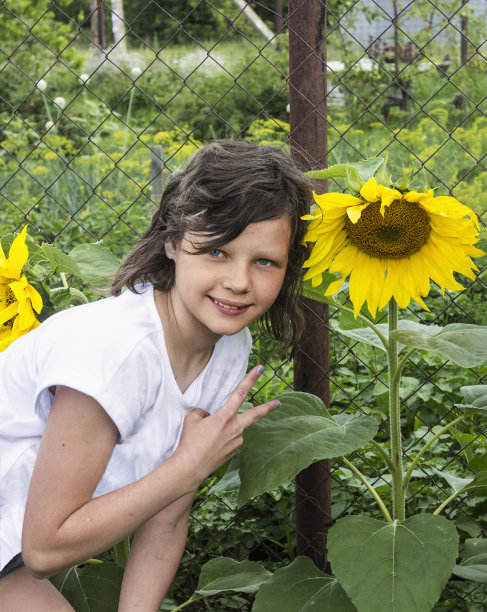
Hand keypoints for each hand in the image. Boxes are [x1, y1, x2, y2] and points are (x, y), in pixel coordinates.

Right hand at [174, 366, 277, 483]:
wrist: (189, 468)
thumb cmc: (189, 442)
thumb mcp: (192, 419)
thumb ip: (203, 412)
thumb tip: (209, 416)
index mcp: (225, 417)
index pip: (239, 393)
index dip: (250, 379)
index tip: (259, 369)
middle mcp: (235, 429)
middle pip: (255, 415)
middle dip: (267, 408)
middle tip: (278, 402)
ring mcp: (236, 441)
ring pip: (234, 428)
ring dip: (224, 429)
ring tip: (206, 439)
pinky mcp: (234, 452)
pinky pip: (229, 439)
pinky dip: (221, 439)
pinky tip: (210, 445)